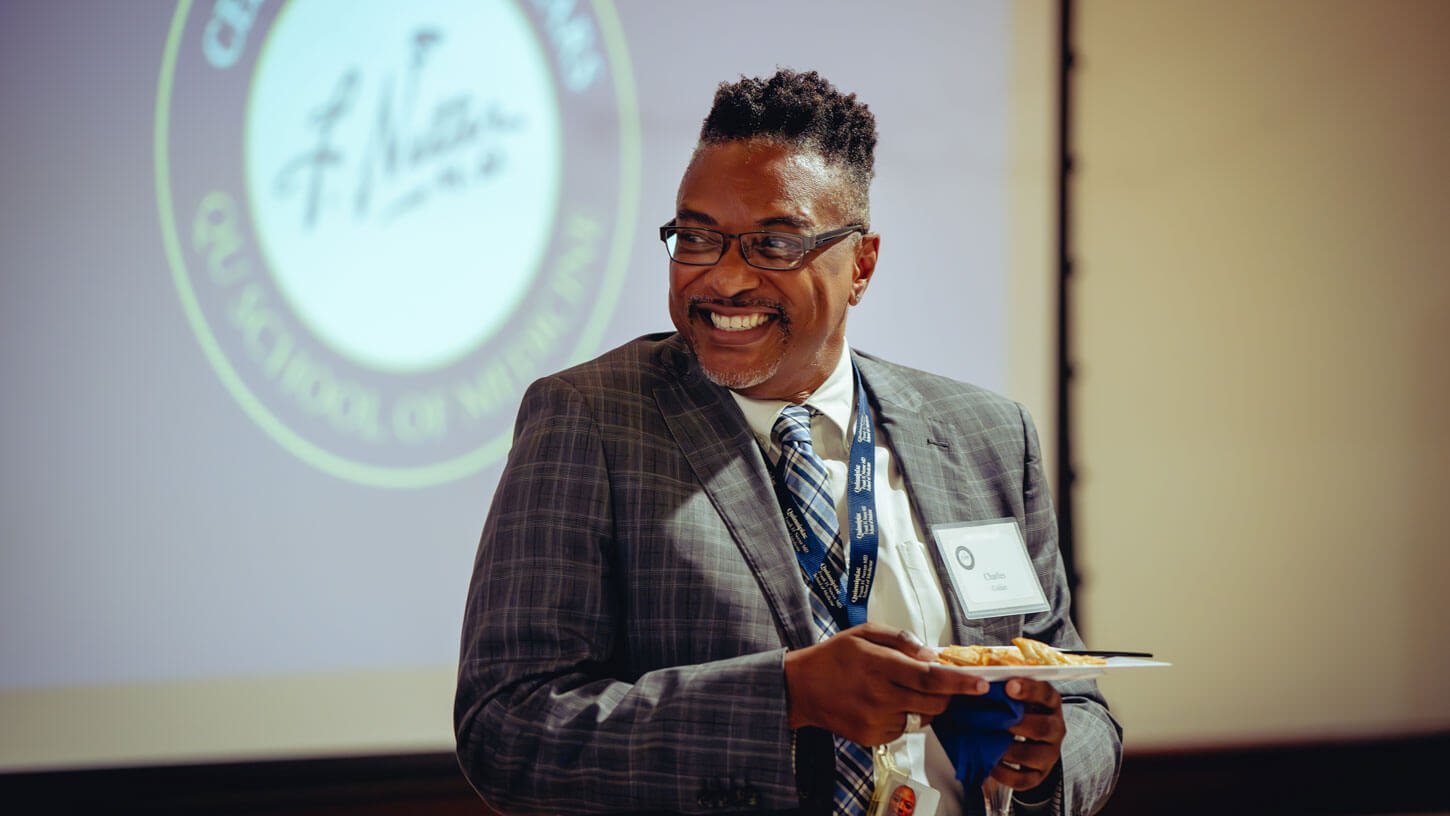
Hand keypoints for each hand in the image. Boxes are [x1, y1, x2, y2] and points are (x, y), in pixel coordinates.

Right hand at [783, 622, 987, 745]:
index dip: (960, 682)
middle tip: (937, 682)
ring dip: (925, 704)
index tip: (981, 684)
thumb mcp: (864, 633)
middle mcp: (880, 695)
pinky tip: (884, 704)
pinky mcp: (872, 737)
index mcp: (879, 665)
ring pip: (923, 717)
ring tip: (901, 690)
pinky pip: (904, 729)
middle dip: (947, 693)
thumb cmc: (834, 657)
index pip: (930, 677)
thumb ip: (900, 639)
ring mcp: (876, 720)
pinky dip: (904, 717)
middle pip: (935, 702)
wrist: (801, 688)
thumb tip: (931, 654)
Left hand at [991, 678, 1065, 789]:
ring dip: (1010, 750)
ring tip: (990, 744)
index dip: (1028, 689)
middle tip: (998, 721)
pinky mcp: (1039, 774)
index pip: (1045, 693)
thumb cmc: (1018, 712)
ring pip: (1035, 754)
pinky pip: (1024, 779)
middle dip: (1019, 724)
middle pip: (1045, 727)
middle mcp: (1055, 728)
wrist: (1030, 741)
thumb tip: (978, 677)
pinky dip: (1005, 774)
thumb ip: (1004, 688)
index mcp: (1050, 703)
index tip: (1009, 686)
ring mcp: (1049, 753)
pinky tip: (990, 765)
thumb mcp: (1017, 697)